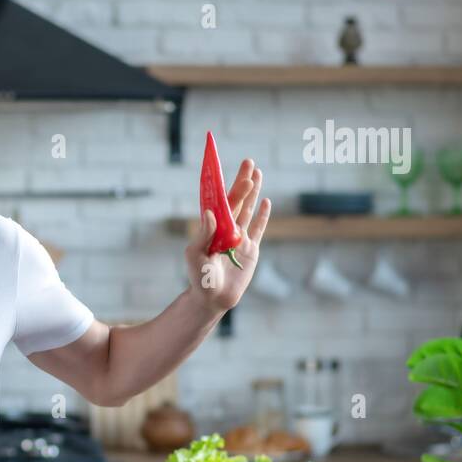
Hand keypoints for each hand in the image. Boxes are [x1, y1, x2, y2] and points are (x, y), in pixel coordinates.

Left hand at [184, 158, 271, 312]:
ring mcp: (240, 238)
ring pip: (248, 209)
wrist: (213, 299)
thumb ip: (203, 235)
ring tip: (258, 173)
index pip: (220, 201)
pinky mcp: (251, 249)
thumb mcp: (195, 256)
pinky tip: (266, 200)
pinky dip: (263, 215)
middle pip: (237, 200)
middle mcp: (226, 229)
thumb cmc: (199, 278)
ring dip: (253, 192)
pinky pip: (259, 228)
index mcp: (211, 227)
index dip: (225, 185)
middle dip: (243, 181)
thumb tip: (209, 213)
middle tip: (249, 162)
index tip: (229, 167)